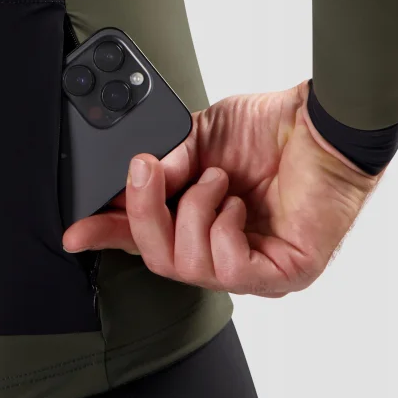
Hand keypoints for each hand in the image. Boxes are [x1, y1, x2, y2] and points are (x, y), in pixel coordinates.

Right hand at [62, 80, 381, 296]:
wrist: (322, 123)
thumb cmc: (271, 130)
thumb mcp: (199, 137)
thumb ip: (165, 162)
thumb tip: (136, 178)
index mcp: (196, 216)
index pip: (142, 237)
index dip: (105, 235)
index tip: (76, 232)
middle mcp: (218, 246)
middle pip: (155, 258)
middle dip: (143, 212)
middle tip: (145, 171)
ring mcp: (248, 265)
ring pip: (185, 265)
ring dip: (193, 210)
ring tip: (217, 178)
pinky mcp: (280, 274)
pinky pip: (227, 267)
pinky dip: (223, 226)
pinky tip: (238, 203)